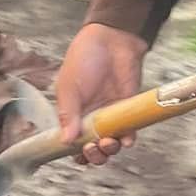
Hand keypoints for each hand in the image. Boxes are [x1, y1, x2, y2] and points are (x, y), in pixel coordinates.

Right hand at [55, 22, 147, 166]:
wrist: (112, 40)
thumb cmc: (85, 58)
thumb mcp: (69, 87)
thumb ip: (68, 114)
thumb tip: (66, 141)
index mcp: (73, 114)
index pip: (73, 142)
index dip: (75, 152)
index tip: (77, 154)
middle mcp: (92, 118)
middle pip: (92, 148)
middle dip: (93, 155)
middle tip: (93, 149)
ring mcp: (111, 116)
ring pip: (111, 144)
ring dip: (109, 150)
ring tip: (108, 143)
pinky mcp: (128, 111)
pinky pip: (129, 132)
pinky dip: (128, 140)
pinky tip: (125, 140)